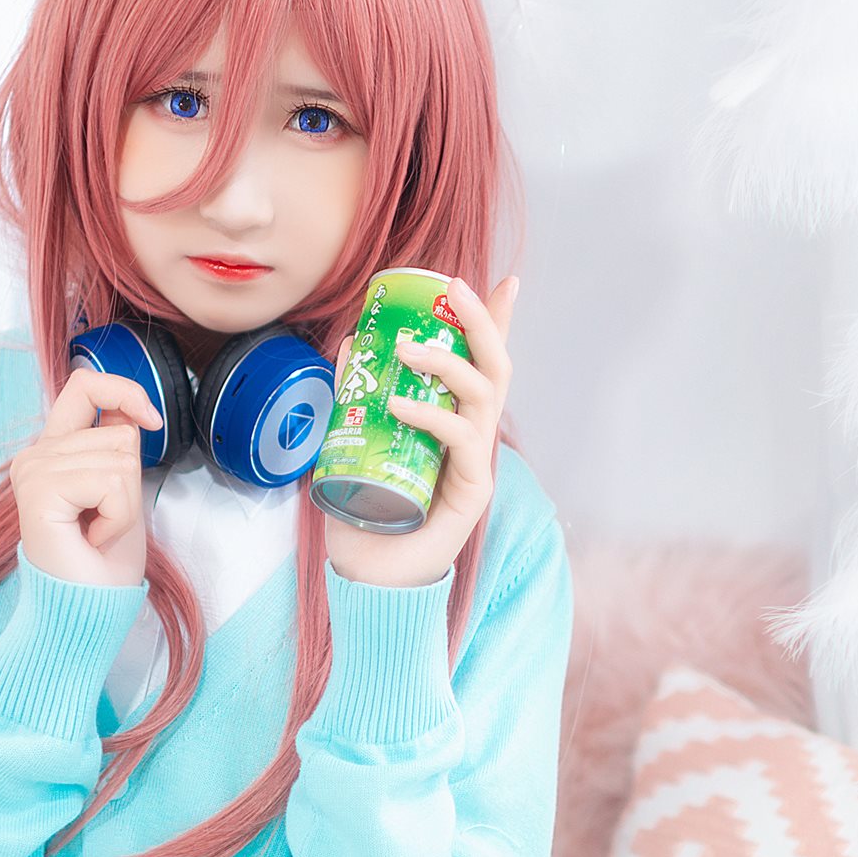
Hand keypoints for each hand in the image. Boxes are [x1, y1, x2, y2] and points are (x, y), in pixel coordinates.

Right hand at [13, 369, 160, 586]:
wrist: (86, 611)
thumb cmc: (103, 561)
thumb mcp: (120, 489)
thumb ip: (116, 443)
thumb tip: (131, 410)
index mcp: (52, 450)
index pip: (85, 386)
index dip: (124, 391)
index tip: (151, 421)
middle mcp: (35, 455)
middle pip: (119, 433)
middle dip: (131, 483)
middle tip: (104, 522)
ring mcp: (32, 471)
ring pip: (120, 456)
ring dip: (125, 504)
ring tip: (97, 532)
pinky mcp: (39, 490)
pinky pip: (110, 481)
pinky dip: (118, 515)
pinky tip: (93, 538)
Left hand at [321, 273, 519, 589]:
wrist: (370, 576)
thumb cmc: (368, 511)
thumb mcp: (355, 440)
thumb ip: (357, 397)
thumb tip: (353, 343)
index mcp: (454, 419)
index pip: (481, 363)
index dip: (496, 322)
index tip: (504, 279)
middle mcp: (473, 435)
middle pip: (495, 366)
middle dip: (482, 320)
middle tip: (454, 287)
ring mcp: (476, 462)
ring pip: (482, 394)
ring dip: (446, 360)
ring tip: (405, 348)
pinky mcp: (471, 490)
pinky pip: (460, 439)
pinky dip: (431, 415)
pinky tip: (399, 404)